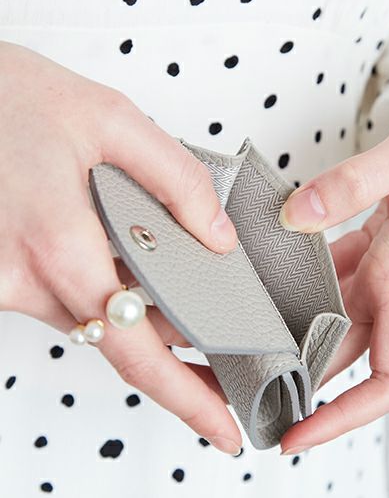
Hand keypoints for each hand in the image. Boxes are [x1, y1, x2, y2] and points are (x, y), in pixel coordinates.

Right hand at [0, 41, 241, 454]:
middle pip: (121, 348)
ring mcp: (9, 283)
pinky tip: (147, 286)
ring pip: (96, 326)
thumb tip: (218, 238)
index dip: (185, 398)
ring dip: (148, 329)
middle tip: (227, 379)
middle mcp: (27, 279)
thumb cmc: (11, 99)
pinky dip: (114, 302)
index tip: (222, 429)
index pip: (134, 351)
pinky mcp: (4, 275)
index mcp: (59, 244)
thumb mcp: (111, 120)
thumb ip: (175, 179)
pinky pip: (71, 304)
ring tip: (202, 325)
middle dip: (180, 369)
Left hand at [278, 86, 388, 454]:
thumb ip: (350, 185)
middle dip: (302, 387)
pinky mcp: (377, 251)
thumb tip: (294, 218)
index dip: (348, 415)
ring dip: (298, 339)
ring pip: (334, 322)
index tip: (302, 434)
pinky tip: (275, 281)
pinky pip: (335, 281)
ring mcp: (385, 270)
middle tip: (249, 397)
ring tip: (252, 345)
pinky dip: (304, 289)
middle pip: (346, 359)